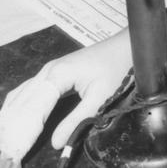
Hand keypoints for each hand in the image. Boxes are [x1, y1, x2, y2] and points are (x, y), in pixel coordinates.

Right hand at [0, 36, 128, 161]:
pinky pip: (29, 90)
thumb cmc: (116, 68)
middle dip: (13, 126)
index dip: (24, 131)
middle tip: (9, 149)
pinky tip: (15, 120)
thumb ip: (76, 121)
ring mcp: (48, 70)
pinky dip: (19, 106)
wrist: (125, 46)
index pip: (31, 109)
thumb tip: (55, 144)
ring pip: (22, 95)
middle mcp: (48, 71)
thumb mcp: (99, 98)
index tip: (18, 150)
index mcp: (57, 76)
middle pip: (22, 102)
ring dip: (13, 116)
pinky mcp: (52, 72)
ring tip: (9, 138)